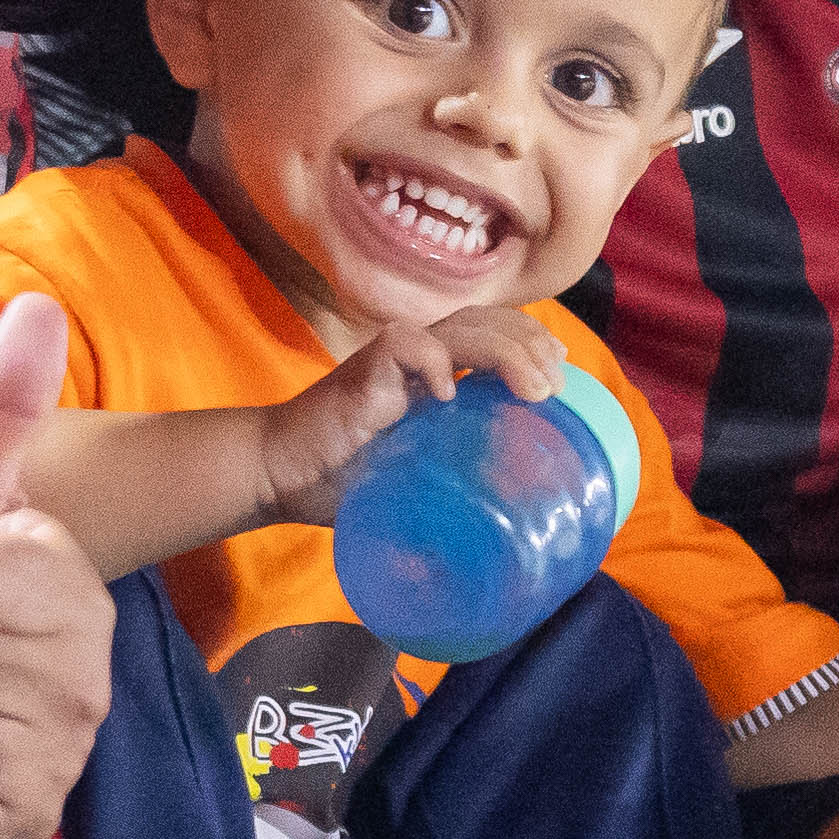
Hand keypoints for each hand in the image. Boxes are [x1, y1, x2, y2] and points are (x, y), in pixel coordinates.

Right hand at [254, 301, 578, 523]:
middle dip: (530, 344)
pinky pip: (402, 345)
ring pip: (458, 328)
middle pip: (485, 322)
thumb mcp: (413, 476)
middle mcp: (414, 358)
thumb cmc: (343, 479)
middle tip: (557, 385)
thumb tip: (507, 517)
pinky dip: (432, 362)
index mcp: (430, 374)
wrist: (277, 474)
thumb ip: (452, 476)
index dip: (530, 340)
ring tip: (533, 388)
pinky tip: (448, 394)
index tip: (562, 370)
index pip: (490, 332)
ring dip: (503, 351)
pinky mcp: (360, 374)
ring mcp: (387, 361)